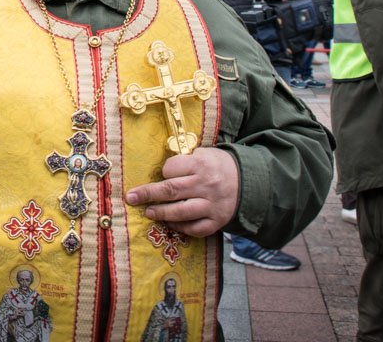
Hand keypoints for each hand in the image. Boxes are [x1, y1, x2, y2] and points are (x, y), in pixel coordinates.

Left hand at [124, 147, 239, 237]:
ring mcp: (212, 205)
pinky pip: (196, 228)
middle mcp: (206, 185)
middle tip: (131, 198)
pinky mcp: (217, 221)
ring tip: (149, 212)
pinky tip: (171, 224)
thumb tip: (161, 171)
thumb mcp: (206, 154)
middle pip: (171, 191)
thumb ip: (186, 161)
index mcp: (201, 165)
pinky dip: (181, 228)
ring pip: (181, 212)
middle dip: (148, 194)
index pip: (172, 169)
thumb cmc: (220, 166)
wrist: (251, 182)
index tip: (162, 175)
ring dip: (161, 213)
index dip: (163, 172)